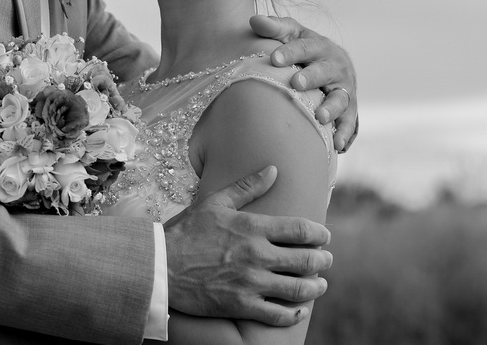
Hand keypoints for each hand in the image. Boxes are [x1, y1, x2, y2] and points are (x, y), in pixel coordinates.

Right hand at [163, 166, 331, 325]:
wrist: (160, 265)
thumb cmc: (186, 231)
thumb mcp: (214, 202)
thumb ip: (246, 187)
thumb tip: (273, 171)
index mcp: (252, 228)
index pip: (300, 230)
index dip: (319, 233)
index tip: (324, 236)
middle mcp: (256, 256)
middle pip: (307, 260)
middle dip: (323, 260)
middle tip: (326, 260)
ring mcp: (251, 283)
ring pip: (298, 289)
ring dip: (315, 287)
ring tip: (319, 284)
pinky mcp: (241, 305)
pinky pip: (278, 314)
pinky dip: (294, 313)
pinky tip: (299, 308)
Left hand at [250, 15, 358, 151]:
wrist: (327, 63)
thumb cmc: (301, 49)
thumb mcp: (290, 34)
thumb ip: (274, 27)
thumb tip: (253, 20)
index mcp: (320, 46)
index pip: (306, 47)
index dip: (291, 52)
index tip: (274, 58)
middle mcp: (336, 67)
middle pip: (326, 72)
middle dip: (312, 77)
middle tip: (295, 83)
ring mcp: (345, 90)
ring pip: (341, 99)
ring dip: (332, 108)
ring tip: (320, 117)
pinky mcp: (350, 110)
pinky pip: (350, 123)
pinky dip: (346, 134)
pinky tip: (338, 146)